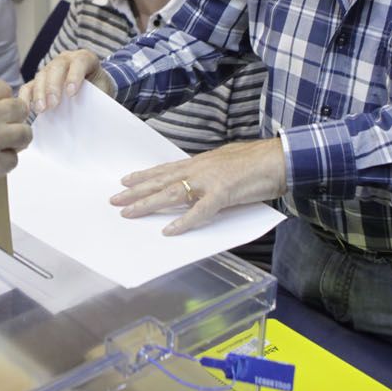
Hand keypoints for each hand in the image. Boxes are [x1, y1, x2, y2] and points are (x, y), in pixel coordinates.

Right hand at [19, 48, 113, 115]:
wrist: (94, 89)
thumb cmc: (99, 91)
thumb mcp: (104, 92)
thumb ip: (98, 98)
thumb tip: (92, 115)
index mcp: (85, 58)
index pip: (79, 62)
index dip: (74, 76)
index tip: (71, 94)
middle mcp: (66, 59)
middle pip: (56, 67)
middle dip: (53, 86)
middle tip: (53, 104)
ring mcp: (50, 68)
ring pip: (41, 76)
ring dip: (39, 93)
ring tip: (41, 110)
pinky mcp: (39, 81)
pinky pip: (29, 86)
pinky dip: (25, 97)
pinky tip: (26, 110)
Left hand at [110, 138, 285, 235]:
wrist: (278, 159)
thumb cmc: (255, 163)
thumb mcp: (224, 165)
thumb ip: (207, 175)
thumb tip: (195, 186)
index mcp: (199, 163)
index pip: (164, 169)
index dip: (143, 176)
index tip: (124, 181)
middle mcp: (198, 169)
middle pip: (160, 181)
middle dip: (135, 191)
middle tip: (114, 199)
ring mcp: (209, 181)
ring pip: (171, 194)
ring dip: (148, 204)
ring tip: (128, 213)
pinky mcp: (222, 195)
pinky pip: (199, 212)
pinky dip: (183, 222)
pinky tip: (168, 231)